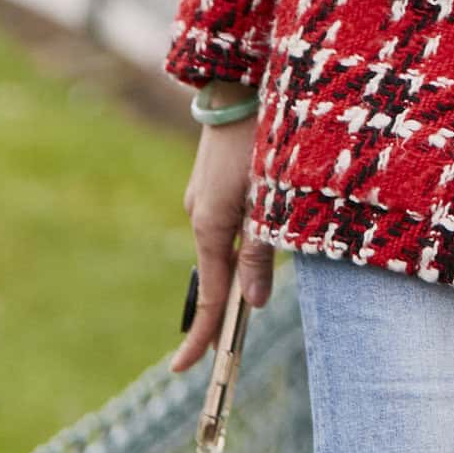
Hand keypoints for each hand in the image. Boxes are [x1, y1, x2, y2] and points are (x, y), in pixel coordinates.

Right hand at [171, 111, 275, 372]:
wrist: (240, 81)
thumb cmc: (262, 138)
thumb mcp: (268, 198)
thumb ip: (260, 252)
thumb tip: (255, 302)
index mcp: (209, 225)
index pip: (210, 296)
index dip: (203, 337)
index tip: (185, 371)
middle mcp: (200, 214)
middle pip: (216, 273)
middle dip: (225, 307)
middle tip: (229, 344)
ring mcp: (204, 196)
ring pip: (223, 244)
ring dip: (239, 265)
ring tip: (256, 283)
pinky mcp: (213, 180)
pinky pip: (226, 220)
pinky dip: (240, 237)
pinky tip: (257, 229)